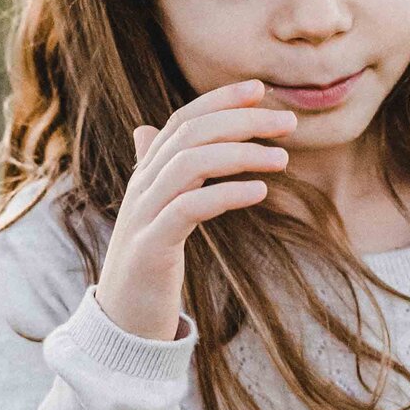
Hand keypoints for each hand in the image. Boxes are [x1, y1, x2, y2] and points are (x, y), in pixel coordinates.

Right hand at [96, 79, 294, 340]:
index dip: (219, 99)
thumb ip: (159, 171)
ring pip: (189, 164)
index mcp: (148, 174)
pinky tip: (259, 192)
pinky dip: (225, 194)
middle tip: (288, 123)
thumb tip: (146, 129)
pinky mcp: (151, 247)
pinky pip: (188, 208)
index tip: (260, 88)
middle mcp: (143, 186)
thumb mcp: (156, 210)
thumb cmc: (148, 263)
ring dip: (239, 154)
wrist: (121, 321)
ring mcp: (144, 215)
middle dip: (241, 121)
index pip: (182, 120)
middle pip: (190, 134)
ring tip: (282, 159)